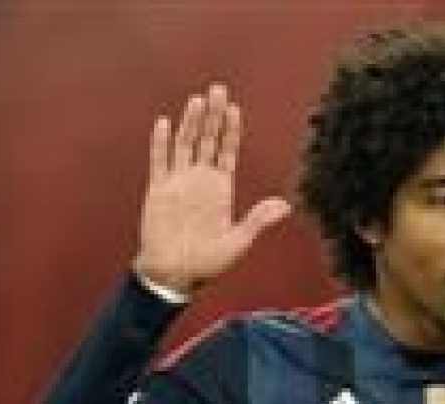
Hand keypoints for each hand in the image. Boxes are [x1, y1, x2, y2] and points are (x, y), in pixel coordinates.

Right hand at [133, 83, 290, 296]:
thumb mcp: (239, 241)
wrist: (175, 274)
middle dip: (213, 116)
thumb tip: (285, 205)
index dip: (231, 131)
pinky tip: (165, 122)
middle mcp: (200, 181)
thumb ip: (258, 220)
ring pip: (185, 144)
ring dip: (191, 122)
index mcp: (221, 190)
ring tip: (197, 100)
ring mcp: (179, 183)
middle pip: (207, 140)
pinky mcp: (159, 190)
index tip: (235, 109)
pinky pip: (159, 161)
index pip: (227, 152)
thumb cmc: (207, 263)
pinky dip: (161, 142)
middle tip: (218, 89)